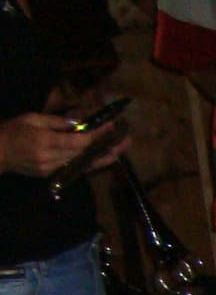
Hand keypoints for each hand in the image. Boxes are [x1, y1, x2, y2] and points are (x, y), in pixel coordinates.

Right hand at [2, 111, 117, 177]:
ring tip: (120, 151)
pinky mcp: (51, 175)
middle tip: (127, 140)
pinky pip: (75, 169)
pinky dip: (89, 164)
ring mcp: (51, 169)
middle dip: (108, 147)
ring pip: (83, 164)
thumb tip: (78, 122)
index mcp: (45, 141)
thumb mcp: (31, 119)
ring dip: (103, 158)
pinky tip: (102, 159)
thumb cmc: (11, 131)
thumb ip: (56, 122)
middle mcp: (51, 158)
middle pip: (86, 154)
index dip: (98, 134)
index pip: (79, 140)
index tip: (112, 126)